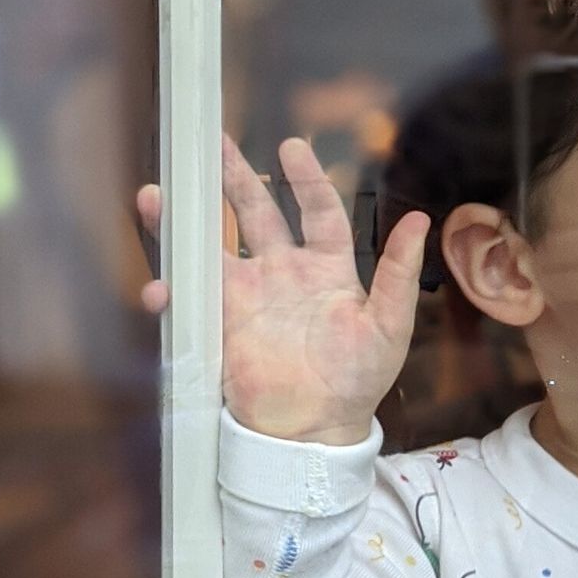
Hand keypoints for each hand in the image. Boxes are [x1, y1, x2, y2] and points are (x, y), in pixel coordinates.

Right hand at [134, 136, 427, 442]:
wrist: (314, 434)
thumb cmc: (357, 383)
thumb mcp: (388, 327)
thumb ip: (399, 274)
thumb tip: (419, 220)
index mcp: (326, 268)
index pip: (317, 210)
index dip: (305, 179)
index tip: (292, 147)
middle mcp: (282, 274)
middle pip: (255, 212)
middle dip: (235, 177)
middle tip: (216, 143)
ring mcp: (247, 297)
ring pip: (210, 246)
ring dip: (184, 220)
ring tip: (159, 193)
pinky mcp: (219, 325)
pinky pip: (188, 300)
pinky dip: (169, 291)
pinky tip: (160, 289)